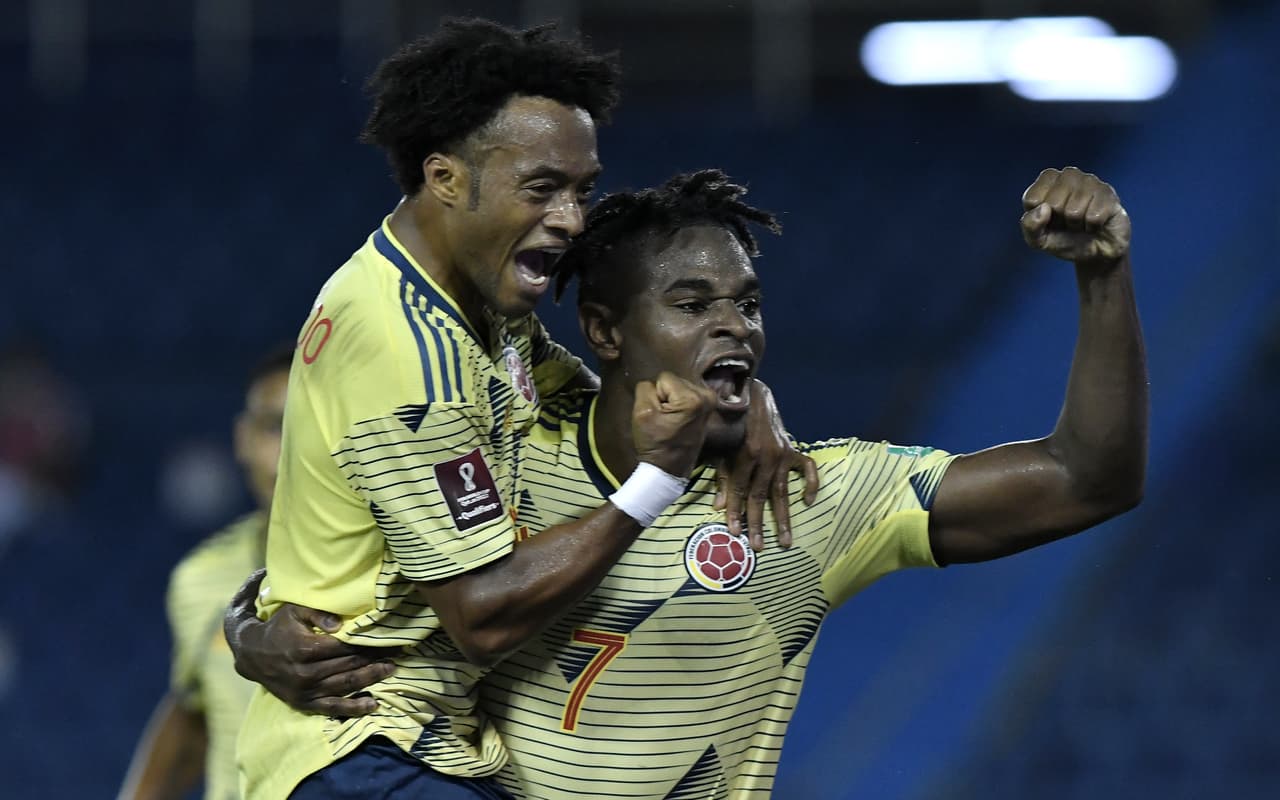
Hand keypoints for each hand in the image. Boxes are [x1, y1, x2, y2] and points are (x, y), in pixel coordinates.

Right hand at [223, 569, 395, 717]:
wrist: (250, 654)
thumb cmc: (278, 627)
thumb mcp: (294, 610)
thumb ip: (319, 613)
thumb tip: (342, 625)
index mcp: (305, 648)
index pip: (345, 647)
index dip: (367, 643)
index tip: (387, 638)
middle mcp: (305, 672)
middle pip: (348, 666)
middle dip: (374, 659)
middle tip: (397, 652)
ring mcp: (305, 690)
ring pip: (344, 686)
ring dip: (370, 679)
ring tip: (391, 669)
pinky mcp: (303, 703)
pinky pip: (332, 708)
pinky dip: (353, 708)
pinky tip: (373, 705)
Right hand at [632, 371, 716, 477]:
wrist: (669, 469)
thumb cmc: (655, 443)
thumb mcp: (641, 412)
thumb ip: (645, 388)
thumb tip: (653, 383)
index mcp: (692, 398)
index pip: (663, 378)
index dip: (656, 395)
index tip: (659, 415)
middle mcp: (707, 397)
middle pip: (674, 381)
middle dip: (666, 397)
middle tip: (664, 419)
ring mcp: (711, 403)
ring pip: (680, 387)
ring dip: (672, 401)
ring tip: (671, 421)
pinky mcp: (709, 408)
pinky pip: (687, 395)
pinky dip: (680, 404)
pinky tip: (678, 420)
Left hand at [714, 379, 818, 550]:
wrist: (753, 396)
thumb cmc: (732, 423)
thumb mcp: (721, 447)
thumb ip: (722, 475)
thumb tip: (718, 506)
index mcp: (746, 455)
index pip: (740, 491)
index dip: (736, 512)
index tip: (734, 533)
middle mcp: (767, 456)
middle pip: (761, 496)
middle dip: (758, 523)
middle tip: (758, 547)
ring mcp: (783, 454)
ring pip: (782, 491)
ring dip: (784, 517)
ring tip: (786, 540)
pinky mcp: (794, 449)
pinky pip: (808, 469)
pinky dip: (810, 483)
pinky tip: (808, 501)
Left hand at [1021, 167, 1129, 265]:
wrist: (1096, 252)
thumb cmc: (1065, 240)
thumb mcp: (1039, 240)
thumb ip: (1029, 226)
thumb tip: (1043, 208)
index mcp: (1046, 181)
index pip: (1032, 199)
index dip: (1039, 218)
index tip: (1049, 221)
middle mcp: (1068, 175)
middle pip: (1054, 204)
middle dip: (1060, 221)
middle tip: (1068, 223)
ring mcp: (1090, 181)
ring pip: (1074, 211)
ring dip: (1077, 225)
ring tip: (1081, 222)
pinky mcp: (1108, 193)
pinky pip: (1093, 217)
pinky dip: (1092, 227)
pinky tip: (1095, 223)